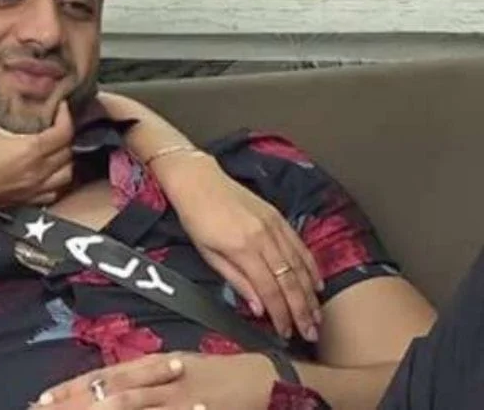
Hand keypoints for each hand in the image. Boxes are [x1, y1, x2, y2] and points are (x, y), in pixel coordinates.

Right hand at [0, 70, 72, 216]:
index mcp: (29, 151)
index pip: (64, 133)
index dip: (66, 117)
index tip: (60, 106)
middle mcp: (36, 172)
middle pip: (68, 153)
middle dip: (65, 136)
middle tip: (55, 124)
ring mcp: (32, 189)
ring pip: (66, 175)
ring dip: (65, 161)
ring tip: (55, 149)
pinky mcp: (24, 201)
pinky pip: (53, 193)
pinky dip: (56, 182)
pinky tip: (47, 173)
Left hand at [35, 352, 275, 408]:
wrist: (270, 380)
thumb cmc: (222, 375)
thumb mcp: (180, 369)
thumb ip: (146, 378)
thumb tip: (110, 387)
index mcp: (156, 364)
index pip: (105, 376)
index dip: (73, 387)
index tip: (43, 399)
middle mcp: (163, 378)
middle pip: (110, 392)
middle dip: (75, 403)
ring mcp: (181, 398)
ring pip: (131, 406)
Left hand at [152, 151, 323, 342]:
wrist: (198, 180)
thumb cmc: (196, 218)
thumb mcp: (208, 253)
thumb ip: (236, 280)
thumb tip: (258, 308)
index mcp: (243, 248)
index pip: (269, 290)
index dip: (281, 314)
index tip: (287, 333)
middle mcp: (264, 237)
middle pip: (290, 281)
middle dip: (302, 310)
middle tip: (311, 332)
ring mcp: (275, 226)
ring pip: (300, 265)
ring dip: (310, 294)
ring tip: (317, 315)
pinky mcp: (279, 217)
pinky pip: (301, 246)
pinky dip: (311, 267)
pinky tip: (317, 284)